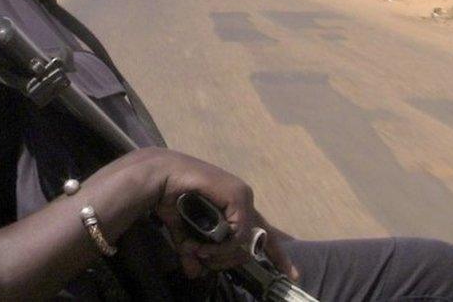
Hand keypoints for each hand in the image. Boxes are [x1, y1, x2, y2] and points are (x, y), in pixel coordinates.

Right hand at [147, 149, 298, 279]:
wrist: (159, 179)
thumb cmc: (172, 199)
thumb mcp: (186, 234)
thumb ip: (194, 252)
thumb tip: (195, 274)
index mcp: (235, 207)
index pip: (265, 232)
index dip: (278, 254)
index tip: (293, 274)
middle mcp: (244, 201)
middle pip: (256, 242)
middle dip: (228, 260)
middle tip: (204, 260)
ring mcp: (243, 197)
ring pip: (245, 242)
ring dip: (218, 254)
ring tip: (196, 251)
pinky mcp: (238, 196)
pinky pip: (238, 234)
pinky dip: (220, 245)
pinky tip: (202, 244)